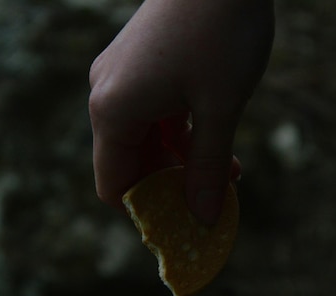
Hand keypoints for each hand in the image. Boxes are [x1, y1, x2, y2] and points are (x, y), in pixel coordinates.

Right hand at [89, 0, 273, 222]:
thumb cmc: (221, 33)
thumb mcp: (220, 108)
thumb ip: (208, 167)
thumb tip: (204, 217)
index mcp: (113, 111)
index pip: (114, 185)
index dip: (146, 211)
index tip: (185, 222)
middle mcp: (108, 96)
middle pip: (130, 164)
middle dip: (171, 187)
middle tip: (213, 202)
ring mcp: (123, 78)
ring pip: (147, 140)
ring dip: (182, 162)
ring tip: (227, 174)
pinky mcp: (142, 66)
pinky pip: (155, 115)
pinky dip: (183, 134)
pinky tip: (219, 144)